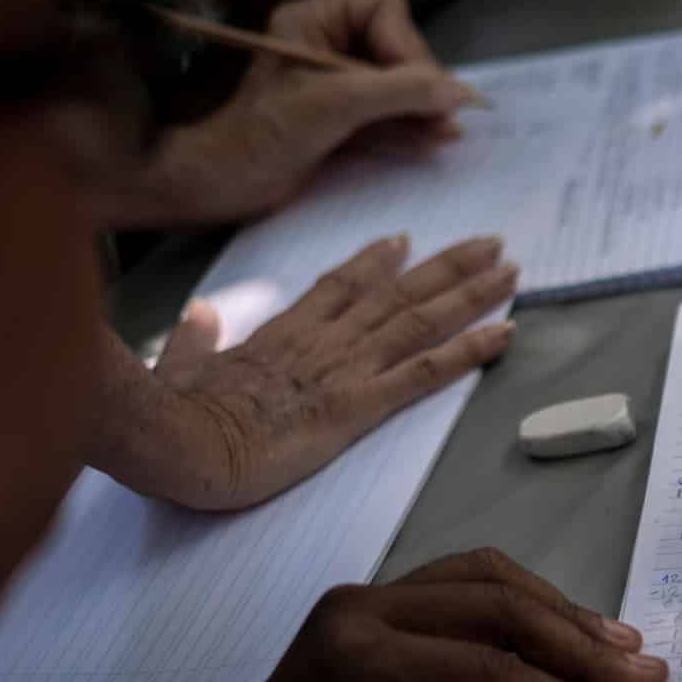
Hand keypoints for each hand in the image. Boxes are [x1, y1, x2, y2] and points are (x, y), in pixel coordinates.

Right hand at [91, 234, 515, 509]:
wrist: (175, 441)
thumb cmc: (170, 417)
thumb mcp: (177, 368)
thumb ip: (194, 338)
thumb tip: (199, 311)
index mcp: (281, 334)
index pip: (339, 288)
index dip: (376, 263)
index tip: (404, 241)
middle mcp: (323, 340)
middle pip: (397, 292)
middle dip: (447, 266)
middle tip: (489, 244)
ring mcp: (345, 368)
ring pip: (421, 319)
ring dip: (472, 293)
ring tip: (511, 271)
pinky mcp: (359, 404)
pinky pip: (426, 371)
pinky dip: (471, 350)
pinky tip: (505, 332)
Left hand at [109, 549, 667, 681]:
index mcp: (364, 667)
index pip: (489, 670)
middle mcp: (360, 611)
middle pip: (494, 604)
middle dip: (575, 641)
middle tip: (641, 667)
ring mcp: (362, 597)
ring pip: (482, 576)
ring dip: (554, 609)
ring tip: (616, 640)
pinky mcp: (369, 600)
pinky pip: (457, 580)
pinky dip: (516, 600)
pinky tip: (559, 626)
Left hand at [119, 0, 474, 228]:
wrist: (225, 185)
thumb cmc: (267, 133)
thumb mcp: (337, 103)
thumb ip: (400, 92)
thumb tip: (460, 93)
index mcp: (315, 20)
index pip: (383, 12)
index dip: (407, 45)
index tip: (421, 85)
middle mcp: (329, 44)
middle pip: (397, 49)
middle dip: (420, 81)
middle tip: (441, 114)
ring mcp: (337, 84)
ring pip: (398, 85)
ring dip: (423, 108)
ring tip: (447, 132)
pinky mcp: (343, 120)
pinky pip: (389, 115)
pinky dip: (411, 127)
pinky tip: (436, 140)